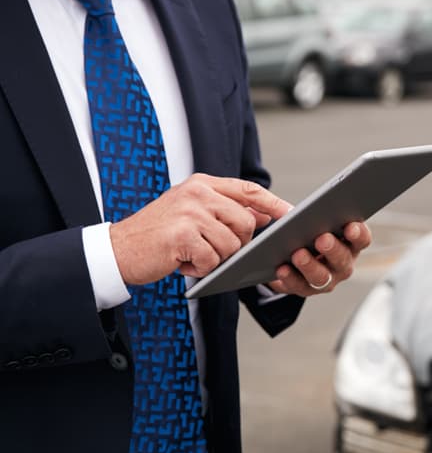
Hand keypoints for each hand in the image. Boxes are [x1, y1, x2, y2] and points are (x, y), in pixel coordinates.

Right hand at [109, 174, 292, 285]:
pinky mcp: (182, 235)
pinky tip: (181, 262)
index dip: (274, 203)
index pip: (249, 190)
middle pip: (247, 222)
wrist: (118, 249)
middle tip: (211, 248)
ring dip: (215, 258)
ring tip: (191, 254)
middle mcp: (197, 193)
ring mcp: (189, 212)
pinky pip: (212, 259)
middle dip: (237, 243)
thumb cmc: (159, 234)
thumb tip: (266, 214)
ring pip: (232, 244)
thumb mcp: (192, 212)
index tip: (292, 215)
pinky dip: (199, 268)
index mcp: (202, 183)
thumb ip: (226, 209)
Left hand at [267, 221, 371, 296]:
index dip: (358, 234)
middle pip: (343, 259)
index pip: (362, 239)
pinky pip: (299, 286)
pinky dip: (290, 277)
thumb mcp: (312, 220)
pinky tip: (282, 268)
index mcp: (349, 244)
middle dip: (333, 249)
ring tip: (298, 254)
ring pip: (322, 276)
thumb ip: (314, 214)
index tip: (350, 227)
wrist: (287, 255)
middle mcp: (342, 264)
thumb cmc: (305, 232)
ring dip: (310, 266)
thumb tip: (299, 211)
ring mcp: (327, 279)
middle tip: (322, 239)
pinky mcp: (306, 289)